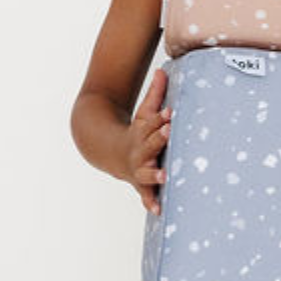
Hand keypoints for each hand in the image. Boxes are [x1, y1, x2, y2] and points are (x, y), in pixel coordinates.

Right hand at [127, 67, 171, 214]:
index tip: (170, 114)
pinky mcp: (141, 184)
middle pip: (150, 144)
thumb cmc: (138, 130)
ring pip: (146, 171)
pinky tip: (158, 210)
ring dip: (155, 173)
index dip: (160, 118)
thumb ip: (156, 93)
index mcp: (142, 131)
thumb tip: (163, 70)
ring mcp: (138, 168)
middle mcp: (140, 150)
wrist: (110, 152)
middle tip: (169, 132)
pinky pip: (145, 194)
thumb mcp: (144, 111)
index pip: (152, 123)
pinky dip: (150, 202)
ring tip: (165, 176)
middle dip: (159, 139)